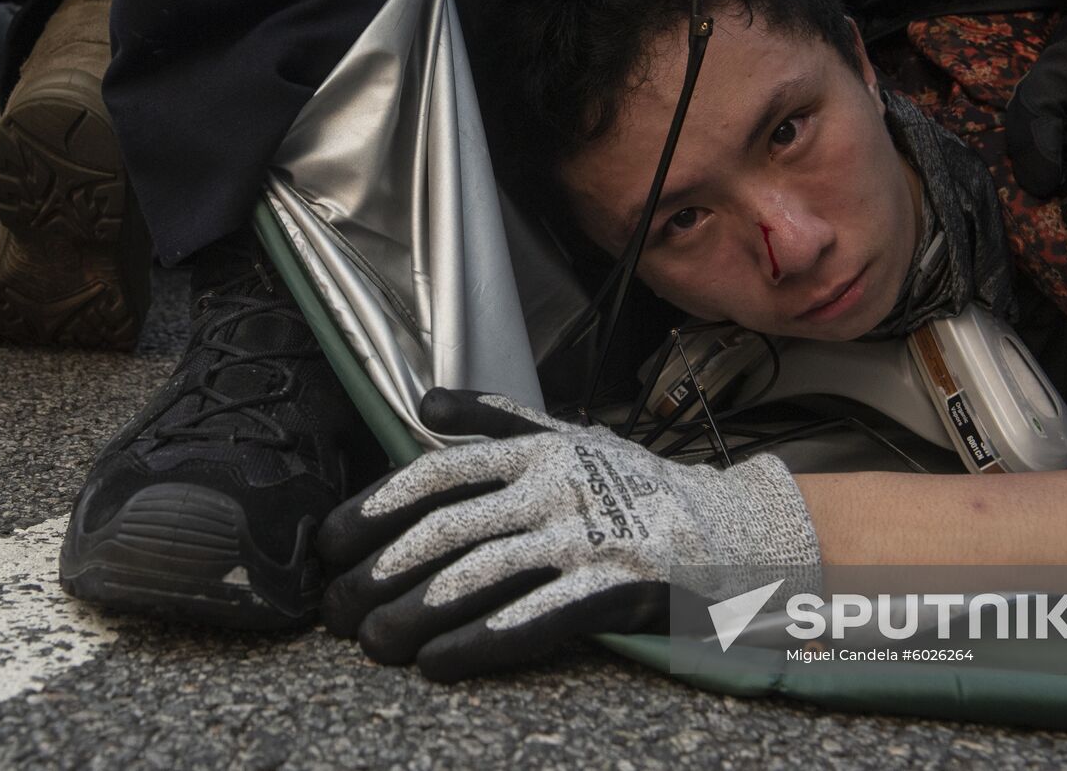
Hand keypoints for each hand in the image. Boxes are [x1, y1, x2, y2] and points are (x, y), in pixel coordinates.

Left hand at [317, 389, 819, 680]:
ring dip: (417, 613)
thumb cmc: (638, 487)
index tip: (331, 542)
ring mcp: (587, 536)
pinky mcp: (615, 586)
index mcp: (539, 449)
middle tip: (336, 606)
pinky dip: (481, 642)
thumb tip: (424, 402)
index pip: (437, 472)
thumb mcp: (570, 435)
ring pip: (482, 574)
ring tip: (373, 643)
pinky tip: (439, 663)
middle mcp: (555, 487)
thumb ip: (496, 419)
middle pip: (448, 528)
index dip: (376, 507)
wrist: (735, 526)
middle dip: (381, 571)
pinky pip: (535, 617)